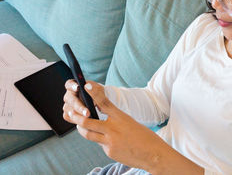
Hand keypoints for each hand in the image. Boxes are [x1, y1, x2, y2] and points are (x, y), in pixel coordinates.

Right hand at [63, 79, 103, 118]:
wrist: (100, 104)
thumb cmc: (99, 94)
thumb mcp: (100, 90)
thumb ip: (94, 88)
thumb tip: (88, 86)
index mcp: (74, 86)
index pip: (69, 84)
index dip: (72, 86)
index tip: (78, 87)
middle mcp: (69, 95)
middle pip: (69, 99)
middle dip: (79, 106)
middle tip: (87, 112)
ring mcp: (67, 105)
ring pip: (69, 109)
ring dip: (79, 114)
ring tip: (88, 117)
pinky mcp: (68, 114)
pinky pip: (69, 117)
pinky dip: (76, 119)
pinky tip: (84, 120)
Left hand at [63, 81, 202, 174]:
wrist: (154, 154)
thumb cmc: (144, 136)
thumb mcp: (130, 122)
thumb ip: (114, 120)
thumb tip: (100, 120)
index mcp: (121, 117)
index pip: (103, 102)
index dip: (93, 93)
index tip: (85, 85)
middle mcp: (113, 128)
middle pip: (87, 121)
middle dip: (76, 117)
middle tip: (70, 112)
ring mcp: (110, 141)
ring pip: (88, 134)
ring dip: (82, 129)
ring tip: (79, 126)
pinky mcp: (109, 152)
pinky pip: (99, 144)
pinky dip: (100, 141)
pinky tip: (106, 140)